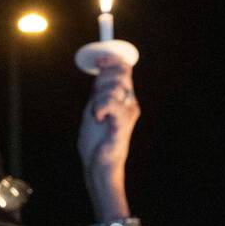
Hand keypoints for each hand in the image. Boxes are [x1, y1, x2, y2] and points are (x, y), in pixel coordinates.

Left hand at [77, 58, 138, 219]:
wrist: (98, 164)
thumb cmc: (96, 141)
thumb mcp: (94, 109)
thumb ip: (99, 92)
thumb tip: (100, 72)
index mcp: (124, 98)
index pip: (124, 69)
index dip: (111, 61)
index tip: (98, 62)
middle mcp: (130, 103)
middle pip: (120, 73)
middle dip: (102, 80)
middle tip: (95, 99)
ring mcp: (129, 112)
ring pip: (114, 87)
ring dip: (99, 98)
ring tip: (97, 115)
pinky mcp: (124, 122)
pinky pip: (110, 103)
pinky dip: (100, 108)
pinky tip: (98, 118)